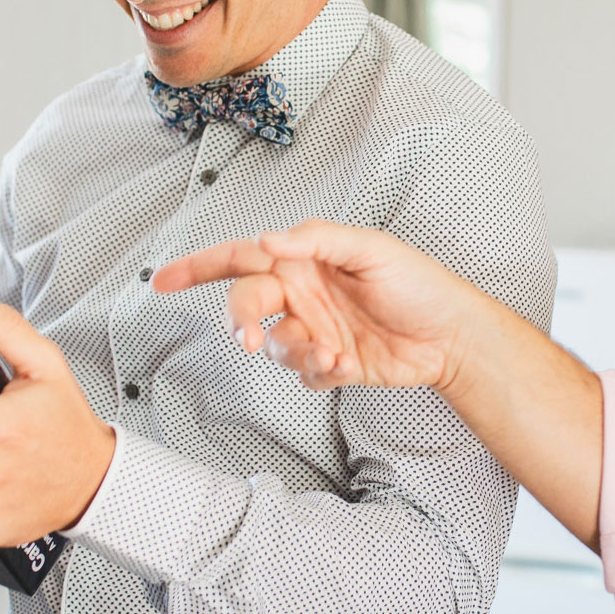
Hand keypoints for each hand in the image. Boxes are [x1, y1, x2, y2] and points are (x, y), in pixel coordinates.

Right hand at [154, 220, 484, 391]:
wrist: (451, 335)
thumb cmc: (419, 284)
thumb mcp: (371, 248)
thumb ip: (317, 240)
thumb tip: (270, 238)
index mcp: (303, 260)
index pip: (240, 259)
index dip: (198, 268)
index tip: (163, 281)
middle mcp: (301, 295)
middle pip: (245, 306)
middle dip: (239, 322)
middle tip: (247, 336)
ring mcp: (312, 330)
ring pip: (271, 346)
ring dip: (296, 351)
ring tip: (333, 350)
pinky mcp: (328, 364)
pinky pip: (302, 374)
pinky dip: (321, 372)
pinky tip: (348, 364)